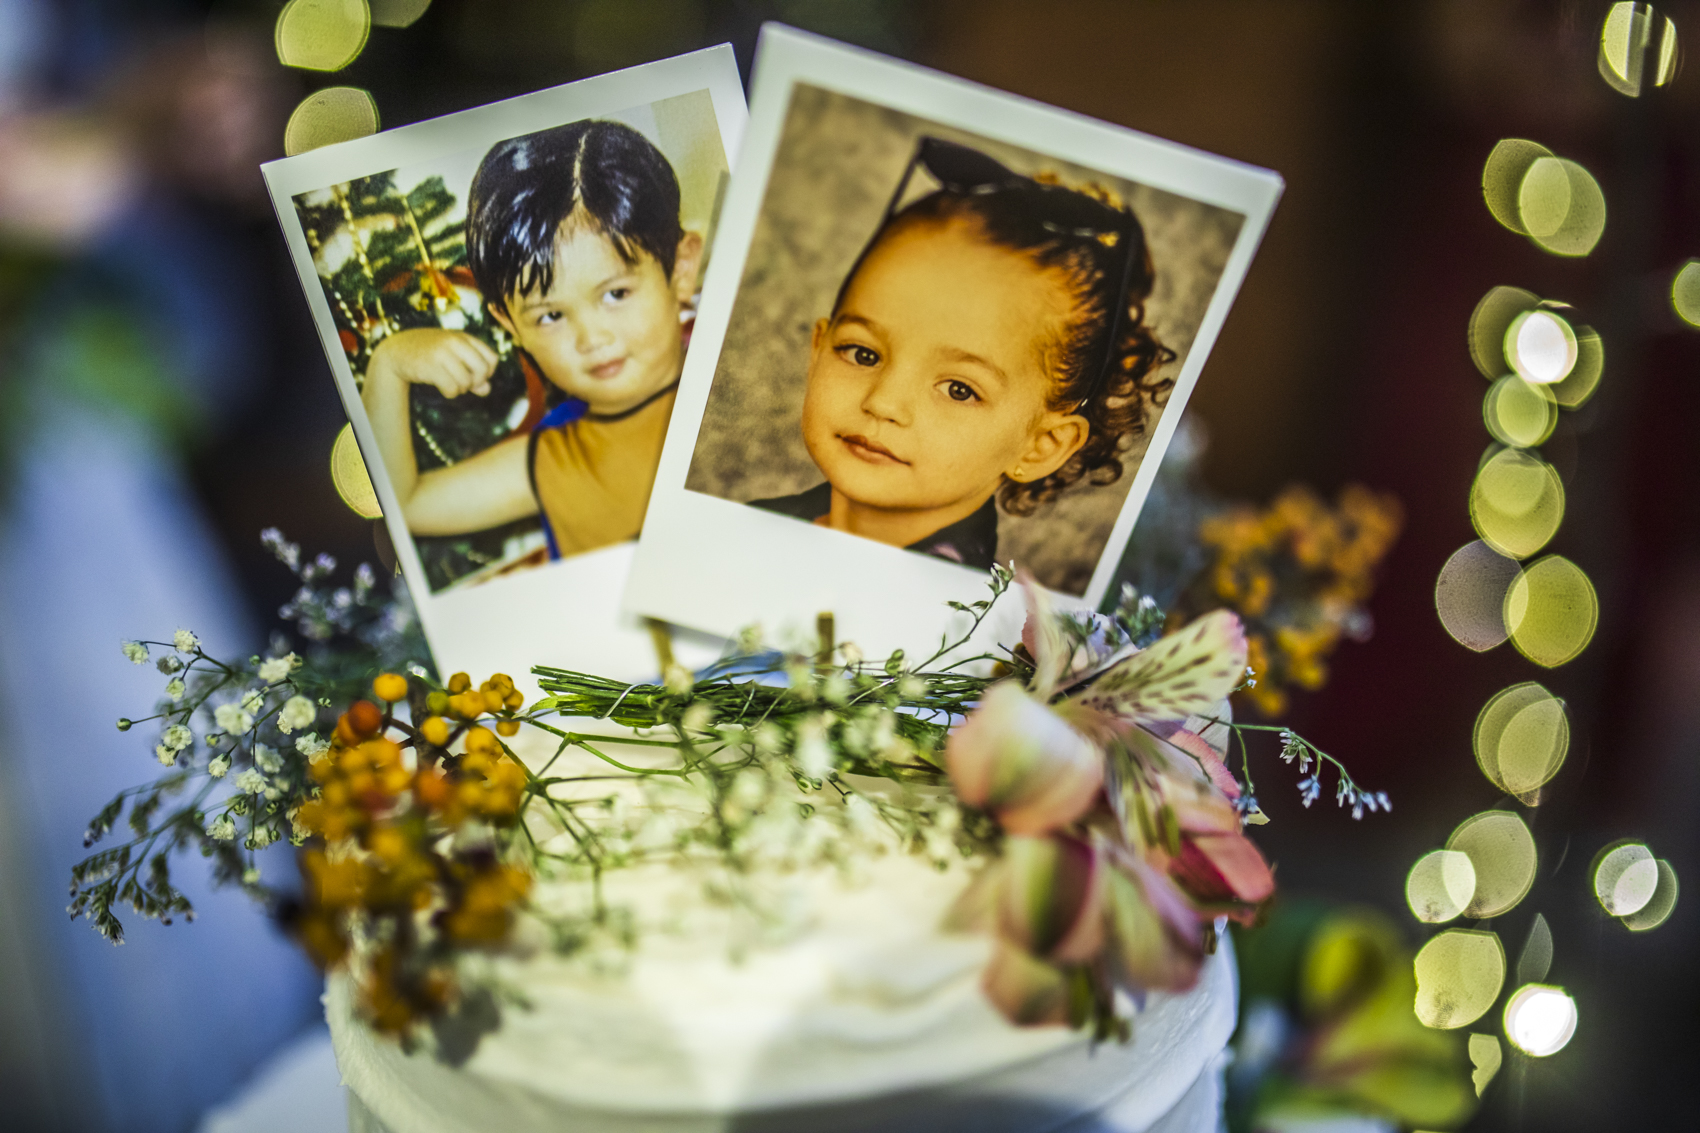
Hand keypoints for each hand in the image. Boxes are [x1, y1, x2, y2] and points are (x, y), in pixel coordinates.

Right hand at [372, 328, 497, 398]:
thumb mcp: (454, 358)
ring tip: (450, 383)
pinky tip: (442, 387)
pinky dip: (450, 393)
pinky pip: (452, 388)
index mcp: (463, 337)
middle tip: (463, 383)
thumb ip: (472, 373)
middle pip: (483, 370)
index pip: (492, 359)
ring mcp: (441, 353)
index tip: (473, 375)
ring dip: (460, 389)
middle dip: (476, 382)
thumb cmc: (430, 355)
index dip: (487, 372)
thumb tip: (486, 390)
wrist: (397, 350)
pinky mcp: (429, 366)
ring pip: (466, 381)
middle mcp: (454, 342)